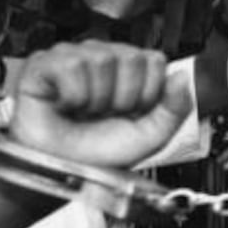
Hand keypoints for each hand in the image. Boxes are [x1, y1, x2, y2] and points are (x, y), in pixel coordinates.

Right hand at [8, 41, 190, 168]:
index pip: (154, 59)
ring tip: (82, 112)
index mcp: (128, 72)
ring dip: (95, 99)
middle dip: (122, 98)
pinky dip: (72, 95)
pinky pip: (72, 65)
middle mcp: (102, 58)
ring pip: (103, 60)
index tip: (131, 113)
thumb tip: (182, 76)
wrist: (58, 171)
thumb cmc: (95, 153)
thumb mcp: (147, 138)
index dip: (147, 92)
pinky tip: (65, 105)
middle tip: (104, 115)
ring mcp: (73, 57)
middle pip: (132, 58)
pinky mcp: (45, 63)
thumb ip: (173, 109)